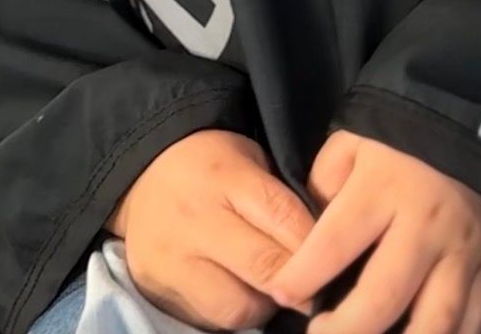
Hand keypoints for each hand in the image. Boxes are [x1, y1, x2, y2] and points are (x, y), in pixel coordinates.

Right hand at [111, 129, 315, 329]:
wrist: (142, 174)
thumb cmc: (211, 165)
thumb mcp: (250, 161)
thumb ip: (283, 202)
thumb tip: (328, 248)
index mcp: (224, 177)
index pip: (284, 219)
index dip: (318, 246)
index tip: (338, 259)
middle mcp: (195, 220)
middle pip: (265, 268)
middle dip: (298, 283)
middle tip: (312, 287)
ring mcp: (171, 260)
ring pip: (237, 308)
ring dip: (263, 305)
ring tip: (269, 290)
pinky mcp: (156, 289)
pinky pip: (208, 320)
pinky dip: (231, 312)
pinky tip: (238, 292)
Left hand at [269, 132, 480, 333]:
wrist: (473, 124)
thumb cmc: (401, 134)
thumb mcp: (353, 139)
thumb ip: (326, 181)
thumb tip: (308, 229)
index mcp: (383, 189)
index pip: (335, 242)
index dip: (303, 274)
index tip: (280, 292)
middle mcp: (423, 227)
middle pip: (384, 295)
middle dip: (347, 329)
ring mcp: (461, 252)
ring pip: (435, 321)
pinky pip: (473, 320)